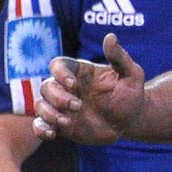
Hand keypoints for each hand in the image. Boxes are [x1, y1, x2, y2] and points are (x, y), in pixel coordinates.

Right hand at [33, 34, 147, 144]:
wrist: (130, 120)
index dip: (60, 73)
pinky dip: (40, 129)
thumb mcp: (131, 74)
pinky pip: (40, 126)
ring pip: (40, 106)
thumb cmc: (130, 93)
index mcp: (80, 72)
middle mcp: (66, 88)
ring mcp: (61, 107)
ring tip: (66, 122)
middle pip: (46, 86)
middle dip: (58, 97)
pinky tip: (51, 134)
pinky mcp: (60, 125)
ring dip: (49, 114)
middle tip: (78, 107)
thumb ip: (119, 57)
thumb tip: (110, 37)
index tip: (73, 84)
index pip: (58, 65)